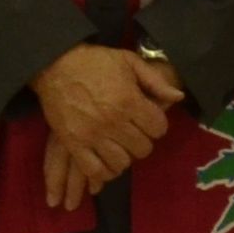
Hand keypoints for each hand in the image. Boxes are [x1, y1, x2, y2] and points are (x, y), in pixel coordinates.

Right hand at [29, 43, 175, 209]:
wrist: (54, 64)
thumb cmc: (94, 61)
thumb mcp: (129, 61)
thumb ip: (155, 81)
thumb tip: (178, 97)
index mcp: (129, 101)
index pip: (159, 128)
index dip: (156, 125)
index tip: (147, 120)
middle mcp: (113, 121)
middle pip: (142, 148)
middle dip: (142, 141)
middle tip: (133, 133)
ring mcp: (92, 135)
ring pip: (122, 163)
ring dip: (124, 156)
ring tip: (119, 146)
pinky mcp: (74, 144)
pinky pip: (95, 170)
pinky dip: (104, 171)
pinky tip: (105, 162)